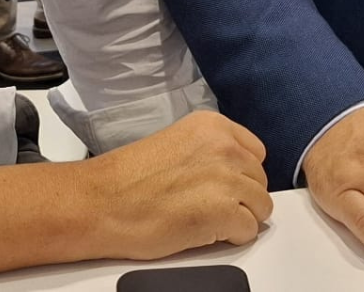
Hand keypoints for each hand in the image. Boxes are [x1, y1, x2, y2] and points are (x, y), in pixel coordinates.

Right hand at [83, 110, 272, 259]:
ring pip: (261, 205)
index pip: (255, 151)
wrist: (103, 201)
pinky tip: (206, 232)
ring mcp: (226, 178)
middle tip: (212, 207)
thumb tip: (232, 172)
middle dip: (242, 196)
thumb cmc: (129, 179)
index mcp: (212, 125)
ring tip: (209, 220)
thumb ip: (210, 151)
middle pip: (259, 179)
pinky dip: (233, 237)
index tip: (227, 184)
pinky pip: (250, 230)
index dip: (242, 173)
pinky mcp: (223, 211)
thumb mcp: (178, 143)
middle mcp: (224, 146)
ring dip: (240, 217)